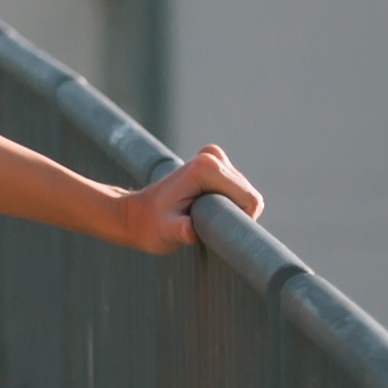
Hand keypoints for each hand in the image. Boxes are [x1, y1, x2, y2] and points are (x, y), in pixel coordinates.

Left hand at [116, 144, 259, 252]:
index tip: (215, 230)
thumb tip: (189, 231)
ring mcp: (214, 156)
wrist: (138, 215)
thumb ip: (179, 230)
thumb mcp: (166, 231)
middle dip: (234, 215)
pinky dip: (228, 203)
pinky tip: (206, 209)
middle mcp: (213, 156)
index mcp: (206, 168)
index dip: (240, 221)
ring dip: (230, 210)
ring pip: (244, 194)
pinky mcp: (215, 162)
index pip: (249, 200)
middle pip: (248, 196)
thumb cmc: (151, 226)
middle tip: (206, 224)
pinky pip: (237, 190)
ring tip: (203, 216)